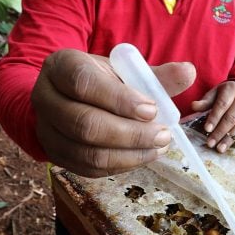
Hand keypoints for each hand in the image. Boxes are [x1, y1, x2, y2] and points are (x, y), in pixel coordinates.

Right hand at [31, 49, 195, 176]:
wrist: (69, 96)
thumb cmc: (102, 80)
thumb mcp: (125, 70)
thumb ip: (156, 74)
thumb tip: (188, 72)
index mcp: (62, 66)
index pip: (85, 84)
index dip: (120, 100)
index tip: (152, 109)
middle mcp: (45, 97)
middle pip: (85, 124)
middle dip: (131, 134)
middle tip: (164, 135)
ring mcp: (46, 129)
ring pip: (87, 152)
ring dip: (129, 154)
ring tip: (159, 147)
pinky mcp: (55, 154)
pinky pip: (88, 168)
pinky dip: (120, 165)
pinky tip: (143, 156)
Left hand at [191, 81, 234, 152]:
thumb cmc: (226, 93)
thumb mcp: (215, 93)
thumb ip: (205, 101)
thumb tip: (193, 106)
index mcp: (231, 90)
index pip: (222, 105)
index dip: (214, 118)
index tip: (206, 129)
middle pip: (231, 117)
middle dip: (220, 132)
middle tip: (211, 143)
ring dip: (230, 138)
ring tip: (221, 148)